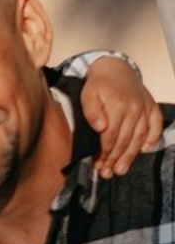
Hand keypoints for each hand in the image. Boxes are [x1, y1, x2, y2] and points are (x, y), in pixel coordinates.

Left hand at [81, 55, 163, 177]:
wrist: (115, 69)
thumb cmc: (98, 85)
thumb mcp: (87, 95)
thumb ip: (92, 112)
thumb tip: (101, 127)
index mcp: (117, 106)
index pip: (111, 136)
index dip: (104, 153)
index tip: (98, 165)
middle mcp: (134, 108)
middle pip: (125, 139)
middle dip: (115, 159)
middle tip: (108, 174)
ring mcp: (144, 108)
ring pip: (140, 136)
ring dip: (131, 155)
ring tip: (121, 170)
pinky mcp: (151, 107)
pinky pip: (156, 124)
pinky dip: (154, 137)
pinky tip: (146, 150)